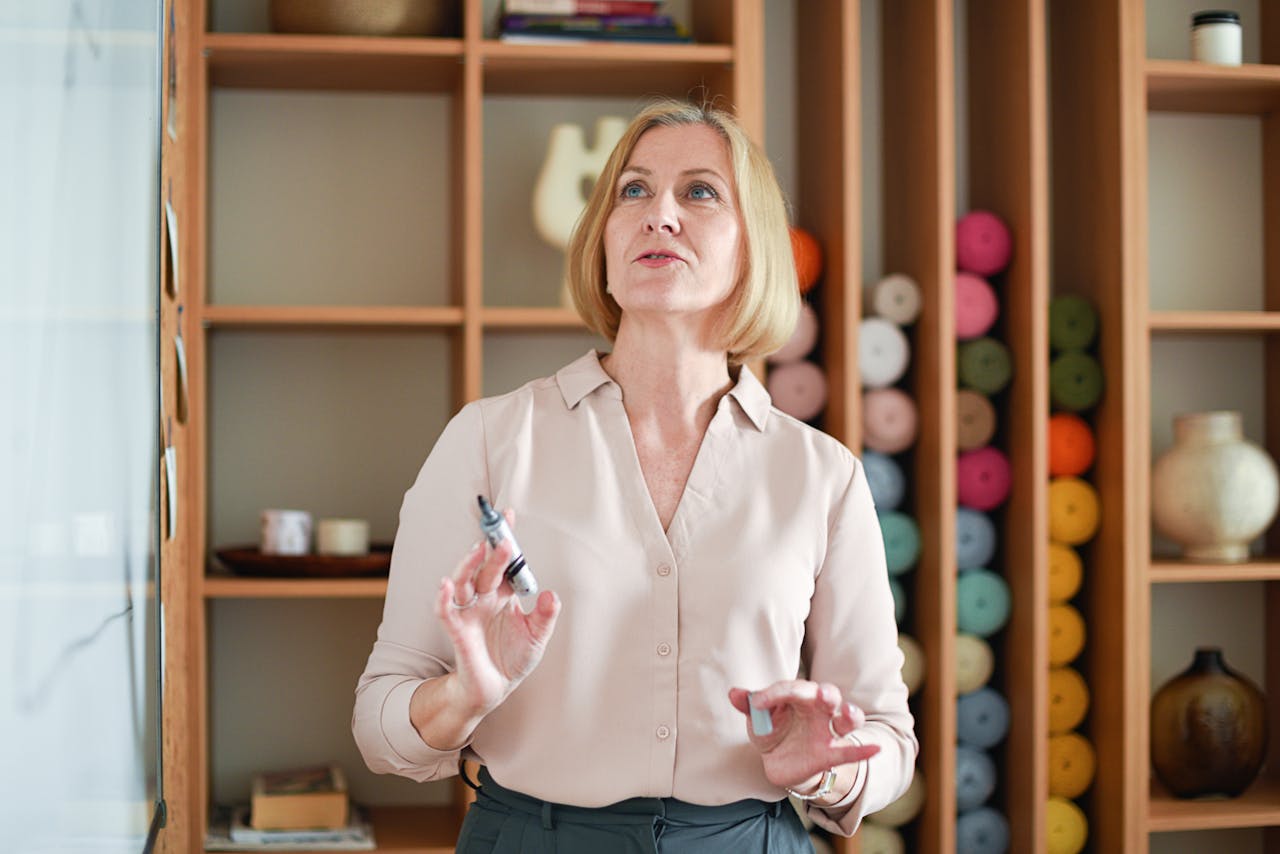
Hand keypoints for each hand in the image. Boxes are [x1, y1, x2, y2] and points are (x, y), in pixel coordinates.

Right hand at [436, 511, 560, 716]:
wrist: (495, 688)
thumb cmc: (513, 658)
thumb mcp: (537, 636)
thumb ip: (545, 616)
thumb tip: (552, 596)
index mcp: (503, 594)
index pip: (504, 562)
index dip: (505, 540)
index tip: (508, 516)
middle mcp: (484, 598)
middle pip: (485, 568)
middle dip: (493, 550)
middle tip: (503, 535)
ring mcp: (469, 612)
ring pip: (464, 581)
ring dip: (470, 564)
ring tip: (480, 549)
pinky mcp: (458, 630)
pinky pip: (447, 610)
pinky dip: (443, 598)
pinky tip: (446, 584)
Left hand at [728, 680, 879, 794]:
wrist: (779, 760)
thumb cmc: (771, 729)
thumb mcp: (758, 718)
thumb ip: (749, 705)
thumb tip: (733, 693)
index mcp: (798, 695)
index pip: (792, 688)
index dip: (774, 694)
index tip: (756, 702)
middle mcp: (818, 709)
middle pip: (829, 695)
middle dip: (826, 695)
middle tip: (822, 695)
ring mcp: (827, 730)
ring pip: (847, 719)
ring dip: (850, 715)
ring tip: (848, 715)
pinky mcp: (831, 753)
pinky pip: (849, 751)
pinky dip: (863, 750)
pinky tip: (874, 748)